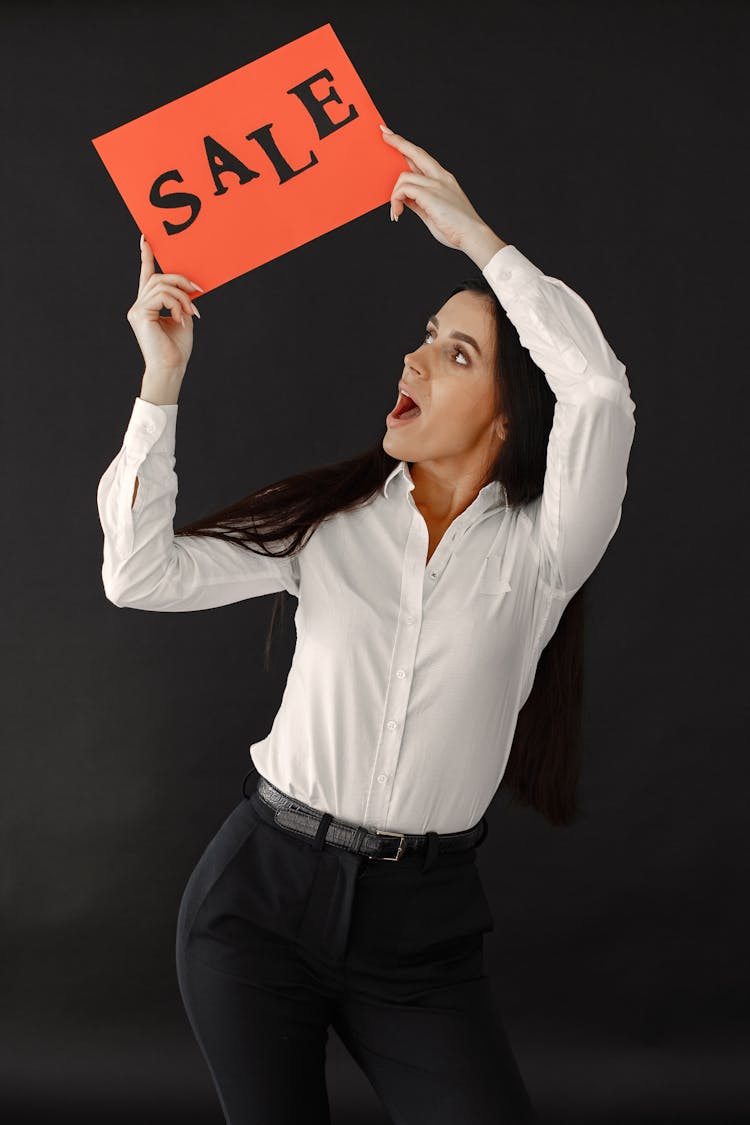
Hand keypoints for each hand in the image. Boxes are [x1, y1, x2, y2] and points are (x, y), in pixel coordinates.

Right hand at [126, 234, 202, 377]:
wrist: (171, 368)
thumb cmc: (176, 349)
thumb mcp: (183, 319)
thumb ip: (180, 301)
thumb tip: (187, 288)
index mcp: (147, 306)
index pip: (146, 277)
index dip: (146, 257)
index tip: (145, 239)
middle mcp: (138, 306)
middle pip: (159, 277)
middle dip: (181, 281)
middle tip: (198, 291)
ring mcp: (137, 309)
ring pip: (162, 285)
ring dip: (182, 297)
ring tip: (191, 314)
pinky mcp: (140, 313)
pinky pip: (162, 295)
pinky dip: (177, 304)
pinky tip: (182, 319)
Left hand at [380, 127, 504, 262]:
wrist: (472, 235)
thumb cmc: (456, 227)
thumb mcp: (432, 211)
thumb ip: (418, 202)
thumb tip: (403, 199)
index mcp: (443, 179)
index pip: (421, 157)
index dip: (407, 146)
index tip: (393, 136)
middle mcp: (440, 177)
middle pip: (416, 152)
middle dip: (398, 142)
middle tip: (384, 133)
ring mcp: (436, 184)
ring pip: (404, 177)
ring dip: (394, 195)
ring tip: (395, 211)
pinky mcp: (430, 193)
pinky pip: (404, 189)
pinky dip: (396, 201)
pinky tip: (397, 213)